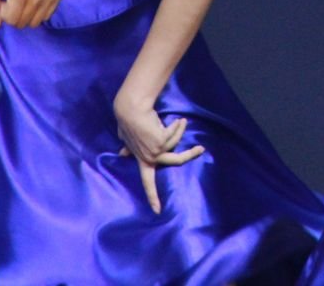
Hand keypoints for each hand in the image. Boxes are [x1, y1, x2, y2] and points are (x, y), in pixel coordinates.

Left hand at [114, 96, 205, 213]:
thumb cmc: (129, 122)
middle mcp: (149, 157)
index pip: (147, 182)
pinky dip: (176, 125)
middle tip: (201, 149)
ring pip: (177, 142)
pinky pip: (175, 132)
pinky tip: (175, 120)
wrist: (131, 110)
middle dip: (191, 154)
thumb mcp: (128, 138)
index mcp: (142, 159)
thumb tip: (122, 154)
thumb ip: (129, 147)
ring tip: (182, 121)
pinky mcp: (161, 141)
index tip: (157, 211)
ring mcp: (156, 150)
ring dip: (179, 129)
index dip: (152, 196)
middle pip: (176, 160)